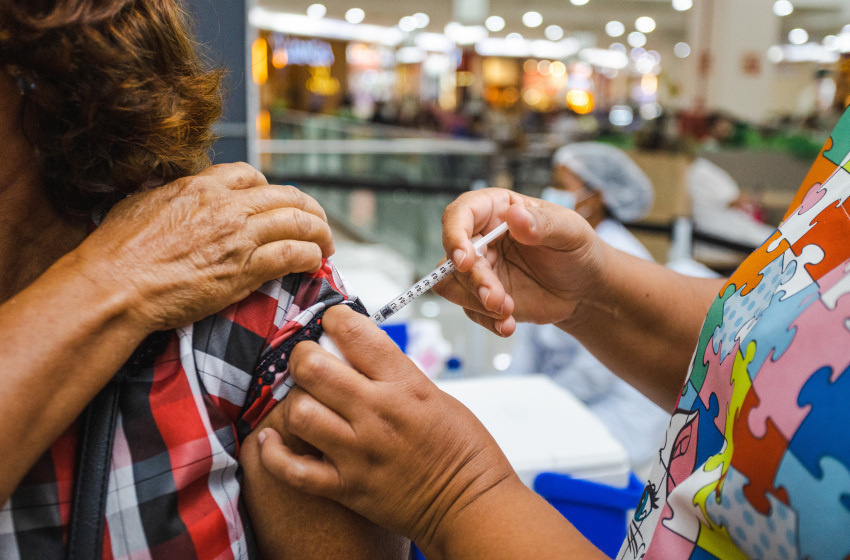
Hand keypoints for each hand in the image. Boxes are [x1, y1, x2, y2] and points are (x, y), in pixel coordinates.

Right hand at [71, 163, 332, 331]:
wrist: (115, 286)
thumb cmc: (117, 252)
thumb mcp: (138, 203)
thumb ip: (164, 193)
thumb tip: (168, 190)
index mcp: (199, 185)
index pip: (248, 174)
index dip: (269, 187)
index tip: (275, 200)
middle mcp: (224, 205)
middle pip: (284, 196)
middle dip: (309, 208)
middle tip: (318, 222)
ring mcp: (238, 236)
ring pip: (297, 222)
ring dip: (320, 232)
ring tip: (327, 243)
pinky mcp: (245, 269)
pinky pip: (292, 254)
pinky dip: (311, 256)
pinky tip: (316, 262)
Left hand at [256, 306, 517, 550]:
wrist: (472, 505)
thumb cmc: (463, 450)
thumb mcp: (437, 396)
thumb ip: (395, 376)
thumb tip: (357, 355)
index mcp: (405, 385)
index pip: (356, 333)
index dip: (334, 318)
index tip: (330, 321)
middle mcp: (378, 414)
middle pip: (314, 367)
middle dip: (303, 355)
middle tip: (307, 360)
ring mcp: (359, 452)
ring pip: (299, 412)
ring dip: (294, 403)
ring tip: (302, 402)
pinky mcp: (347, 488)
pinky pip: (293, 470)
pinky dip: (274, 454)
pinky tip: (272, 439)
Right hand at [436, 188, 604, 335]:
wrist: (584, 289)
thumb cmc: (577, 250)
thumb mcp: (570, 232)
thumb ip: (543, 223)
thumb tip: (515, 215)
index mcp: (497, 210)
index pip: (460, 214)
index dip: (454, 234)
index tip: (465, 259)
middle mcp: (481, 237)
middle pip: (453, 256)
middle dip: (473, 280)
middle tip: (496, 299)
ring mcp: (480, 268)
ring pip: (452, 284)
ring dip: (475, 302)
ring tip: (506, 311)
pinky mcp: (482, 296)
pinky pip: (468, 309)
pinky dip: (486, 320)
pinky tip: (508, 324)